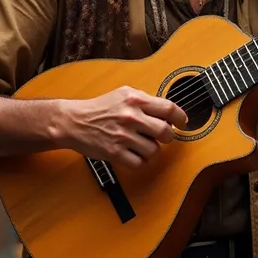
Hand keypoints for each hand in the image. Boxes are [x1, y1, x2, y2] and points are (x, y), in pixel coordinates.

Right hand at [56, 86, 187, 169]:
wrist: (74, 121)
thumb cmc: (101, 107)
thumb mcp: (124, 93)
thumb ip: (146, 100)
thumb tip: (169, 111)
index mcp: (135, 99)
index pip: (169, 109)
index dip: (181, 117)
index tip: (183, 122)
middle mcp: (131, 116)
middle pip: (166, 132)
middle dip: (167, 136)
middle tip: (161, 136)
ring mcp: (123, 136)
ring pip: (154, 150)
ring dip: (152, 150)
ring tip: (142, 144)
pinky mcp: (115, 153)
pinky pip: (140, 163)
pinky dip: (140, 161)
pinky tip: (134, 154)